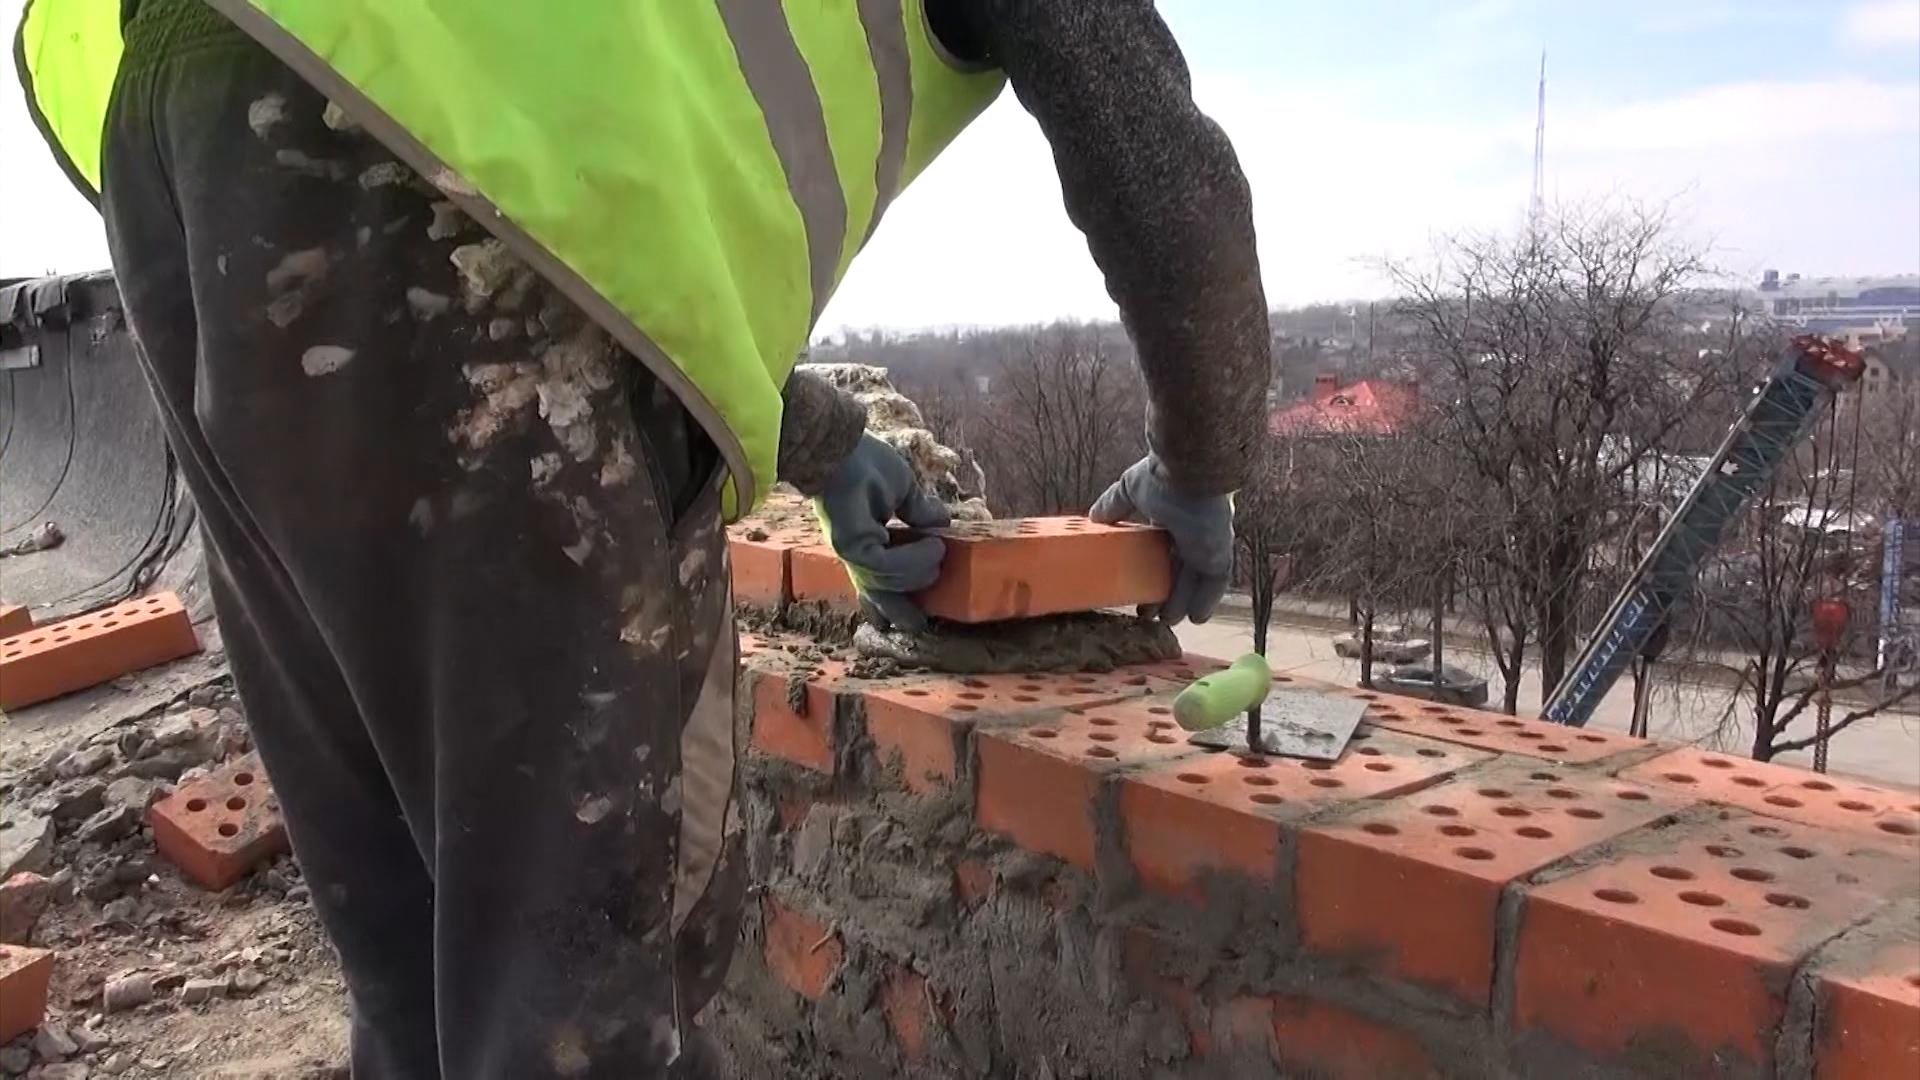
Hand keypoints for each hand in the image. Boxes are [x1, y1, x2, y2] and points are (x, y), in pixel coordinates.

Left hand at [814, 434, 950, 630]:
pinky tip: (932, 545)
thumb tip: (942, 523)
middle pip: (879, 597)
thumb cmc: (865, 461)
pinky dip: (914, 560)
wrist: (841, 446)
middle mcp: (856, 554)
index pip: (881, 581)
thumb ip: (919, 512)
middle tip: (921, 624)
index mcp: (865, 543)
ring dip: (921, 571)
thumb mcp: (903, 490)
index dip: (898, 601)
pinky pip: (888, 566)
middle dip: (901, 614)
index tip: (917, 618)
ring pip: (890, 582)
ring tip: (940, 551)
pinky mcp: (851, 546)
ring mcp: (852, 552)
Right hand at [1089, 455, 1232, 625]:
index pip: (1163, 552)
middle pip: (1178, 570)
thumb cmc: (1162, 478)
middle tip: (1150, 613)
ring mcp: (1208, 546)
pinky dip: (1207, 601)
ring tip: (1168, 621)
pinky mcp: (1220, 555)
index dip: (1151, 571)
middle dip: (1166, 593)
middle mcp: (1192, 534)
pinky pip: (1215, 584)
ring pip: (1195, 581)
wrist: (1189, 476)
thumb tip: (1092, 517)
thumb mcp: (1129, 490)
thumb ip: (1113, 505)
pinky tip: (1197, 618)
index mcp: (1172, 519)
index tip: (1136, 589)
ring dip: (1183, 601)